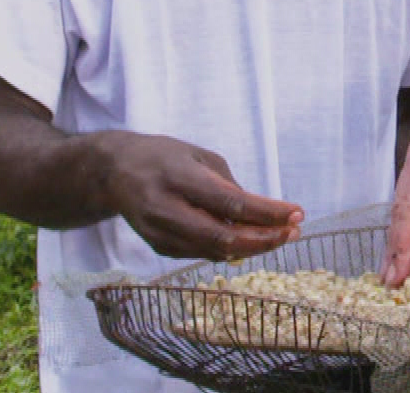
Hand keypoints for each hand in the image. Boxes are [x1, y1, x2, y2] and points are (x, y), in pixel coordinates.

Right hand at [98, 132, 302, 260]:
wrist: (112, 173)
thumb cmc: (162, 157)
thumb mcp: (198, 156)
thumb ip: (227, 185)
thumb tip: (261, 214)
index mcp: (178, 178)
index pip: (230, 203)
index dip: (267, 213)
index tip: (297, 213)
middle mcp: (166, 209)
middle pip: (223, 237)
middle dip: (264, 239)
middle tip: (293, 231)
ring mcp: (159, 233)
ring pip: (215, 252)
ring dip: (253, 247)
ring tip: (281, 235)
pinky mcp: (159, 248)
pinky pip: (203, 254)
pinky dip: (230, 249)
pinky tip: (251, 240)